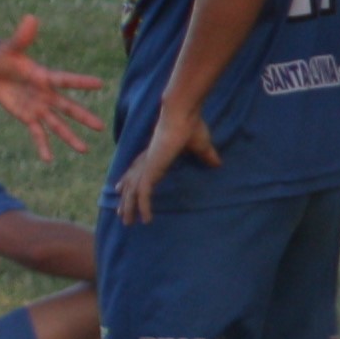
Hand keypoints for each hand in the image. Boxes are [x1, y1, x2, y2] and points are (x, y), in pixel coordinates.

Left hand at [0, 16, 108, 160]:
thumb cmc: (4, 54)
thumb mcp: (11, 46)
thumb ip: (23, 36)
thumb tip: (31, 18)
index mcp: (44, 76)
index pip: (65, 80)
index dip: (81, 82)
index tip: (101, 84)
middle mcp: (46, 94)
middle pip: (67, 108)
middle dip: (83, 117)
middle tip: (100, 127)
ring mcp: (38, 107)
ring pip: (57, 125)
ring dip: (69, 137)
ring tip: (84, 150)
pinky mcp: (27, 116)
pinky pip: (37, 133)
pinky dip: (42, 145)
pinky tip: (48, 159)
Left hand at [111, 102, 216, 225]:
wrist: (183, 115)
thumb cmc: (191, 126)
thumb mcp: (202, 146)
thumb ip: (207, 156)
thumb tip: (218, 163)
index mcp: (155, 153)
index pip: (137, 169)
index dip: (129, 179)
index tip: (121, 188)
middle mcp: (147, 160)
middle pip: (130, 182)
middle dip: (125, 199)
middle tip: (122, 214)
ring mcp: (147, 166)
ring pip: (132, 191)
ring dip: (129, 207)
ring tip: (128, 223)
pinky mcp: (151, 170)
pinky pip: (143, 194)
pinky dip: (143, 207)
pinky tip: (146, 220)